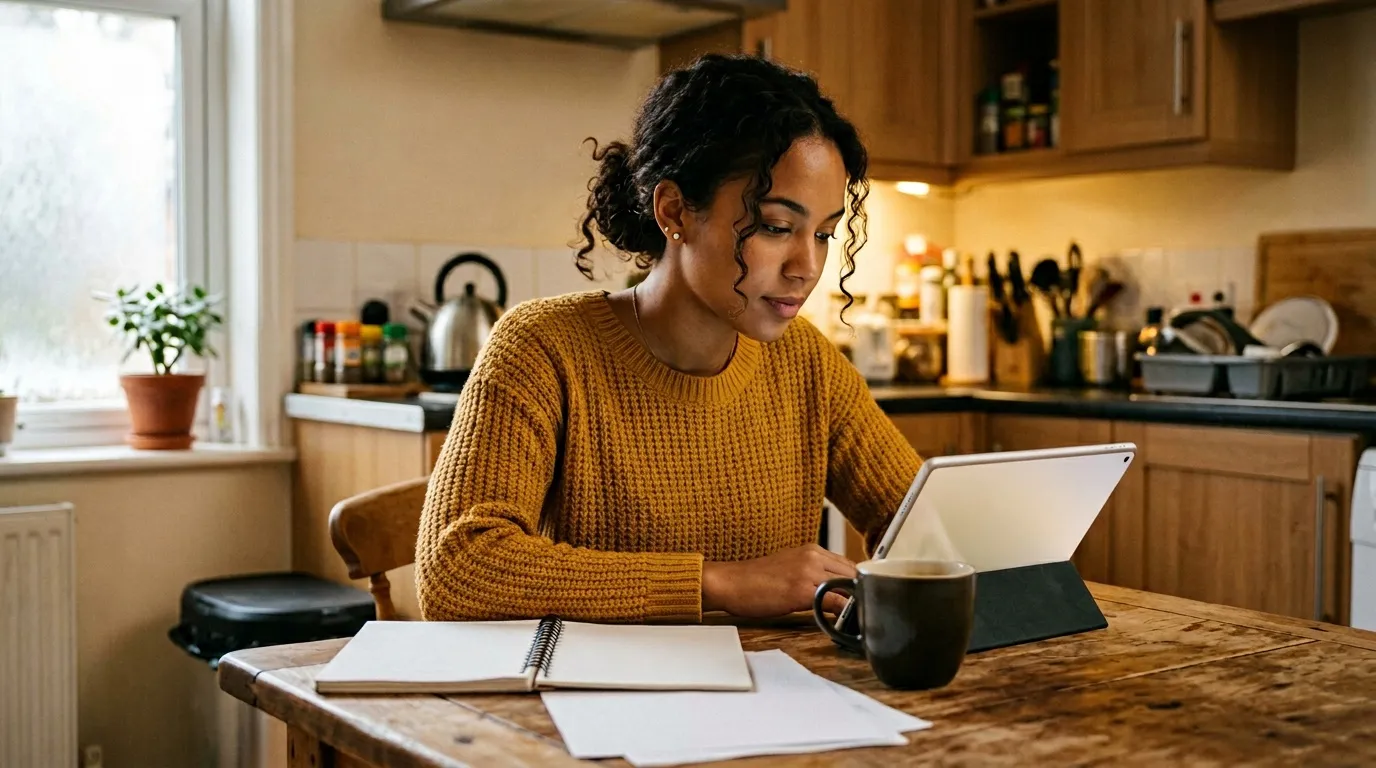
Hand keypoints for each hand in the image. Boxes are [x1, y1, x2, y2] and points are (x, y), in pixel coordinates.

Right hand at [702, 544, 856, 618]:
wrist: (729, 582)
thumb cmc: (753, 580)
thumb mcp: (789, 569)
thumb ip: (813, 575)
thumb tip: (834, 593)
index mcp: (812, 550)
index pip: (849, 566)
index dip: (858, 585)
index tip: (862, 600)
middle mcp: (813, 556)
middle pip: (854, 575)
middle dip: (861, 595)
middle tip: (864, 613)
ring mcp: (809, 571)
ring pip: (849, 587)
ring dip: (856, 604)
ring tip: (857, 620)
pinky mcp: (802, 590)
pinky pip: (835, 602)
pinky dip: (844, 613)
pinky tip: (844, 623)